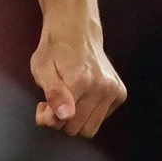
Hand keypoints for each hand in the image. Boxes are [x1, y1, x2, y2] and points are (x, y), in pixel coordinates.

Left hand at [30, 24, 125, 138]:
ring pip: (91, 128)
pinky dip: (90, 114)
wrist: (76, 31)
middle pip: (78, 129)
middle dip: (62, 121)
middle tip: (54, 102)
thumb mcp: (41, 68)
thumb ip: (52, 94)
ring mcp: (114, 90)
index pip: (63, 121)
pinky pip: (102, 119)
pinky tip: (82, 97)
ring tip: (68, 101)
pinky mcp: (120, 93)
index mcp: (81, 80)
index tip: (43, 105)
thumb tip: (65, 115)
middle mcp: (102, 87)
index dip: (49, 118)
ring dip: (76, 120)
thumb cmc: (54, 50)